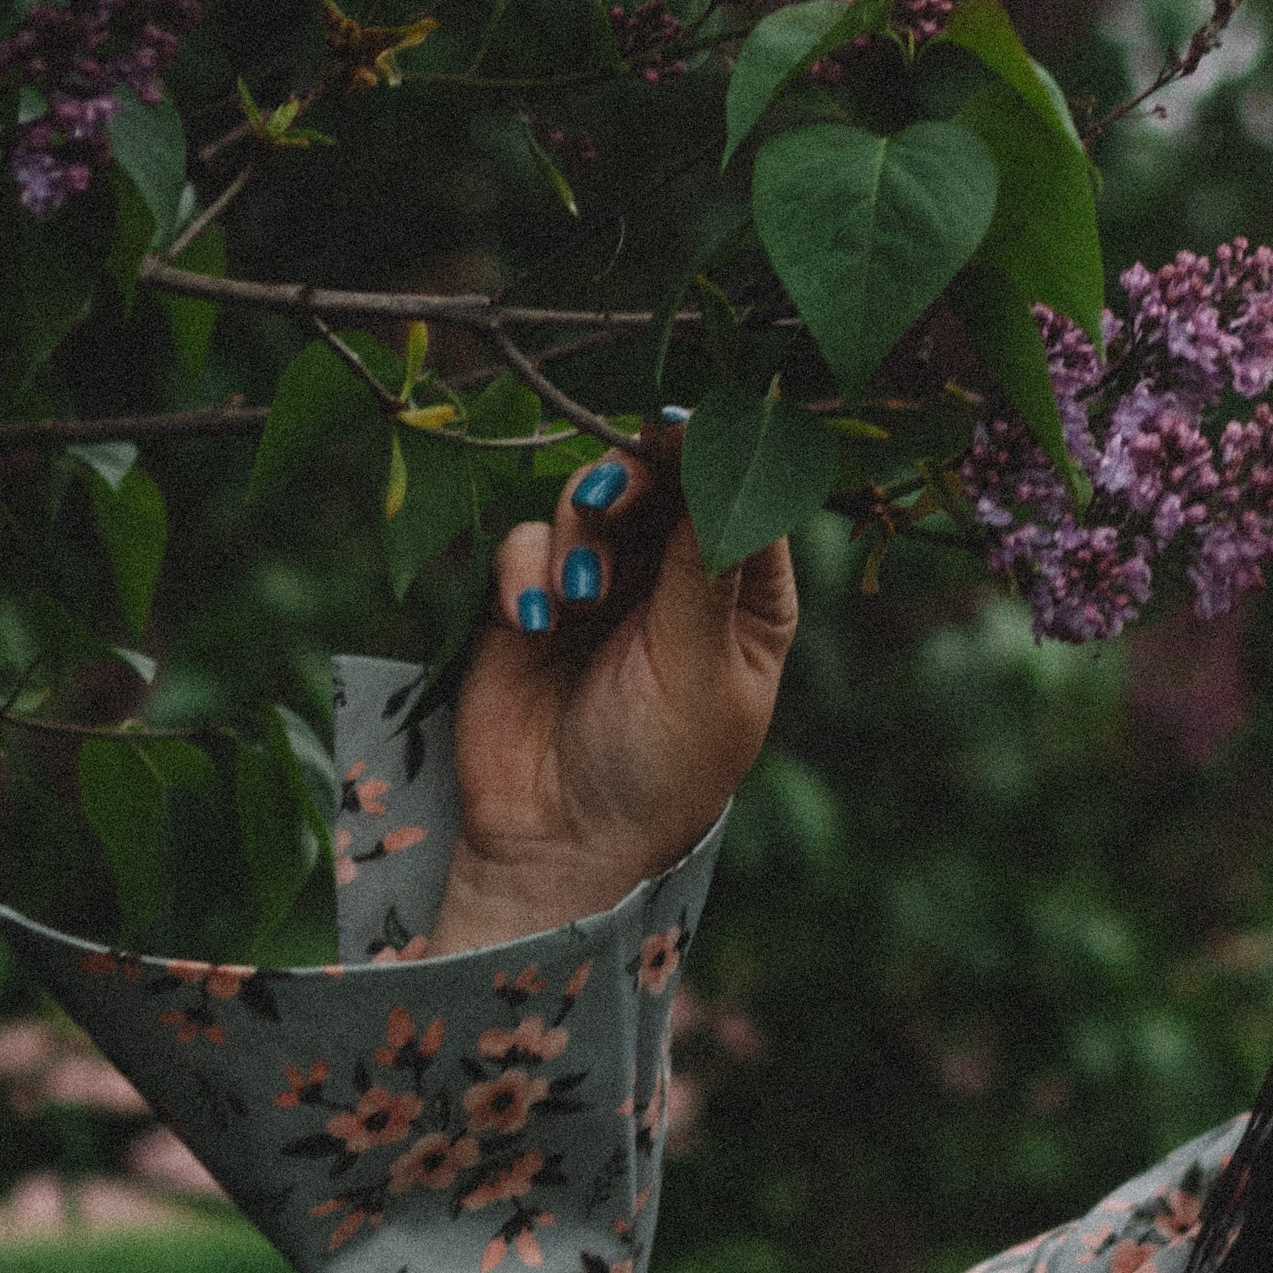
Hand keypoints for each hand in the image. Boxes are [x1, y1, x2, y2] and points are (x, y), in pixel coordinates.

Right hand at [422, 428, 797, 953]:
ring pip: (590, 501)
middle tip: (611, 497)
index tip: (675, 429)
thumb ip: (703, 559)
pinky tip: (535, 624)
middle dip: (633, 479)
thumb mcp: (699, 665)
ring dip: (578, 532)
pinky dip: (524, 572)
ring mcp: (604, 587)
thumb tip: (716, 454)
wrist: (563, 843)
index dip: (710, 455)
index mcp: (748, 595)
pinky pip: (525, 544)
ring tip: (578, 596)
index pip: (739, 497)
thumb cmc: (661, 768)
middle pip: (661, 481)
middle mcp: (678, 579)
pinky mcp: (532, 602)